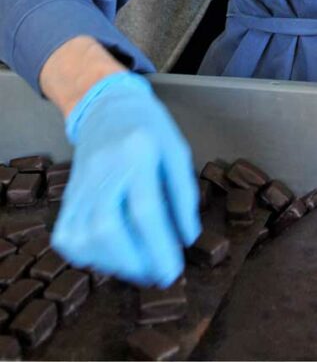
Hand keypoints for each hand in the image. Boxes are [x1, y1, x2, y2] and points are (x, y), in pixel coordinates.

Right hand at [52, 72, 199, 286]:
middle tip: (157, 273)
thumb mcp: (177, 149)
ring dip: (112, 264)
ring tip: (138, 266)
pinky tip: (110, 255)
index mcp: (137, 152)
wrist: (107, 106)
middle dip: (134, 262)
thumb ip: (184, 192)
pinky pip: (66, 236)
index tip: (173, 271)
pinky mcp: (67, 196)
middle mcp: (103, 169)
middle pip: (107, 228)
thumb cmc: (149, 128)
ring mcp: (80, 183)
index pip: (145, 209)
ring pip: (83, 236)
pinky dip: (86, 255)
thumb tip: (187, 238)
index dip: (159, 247)